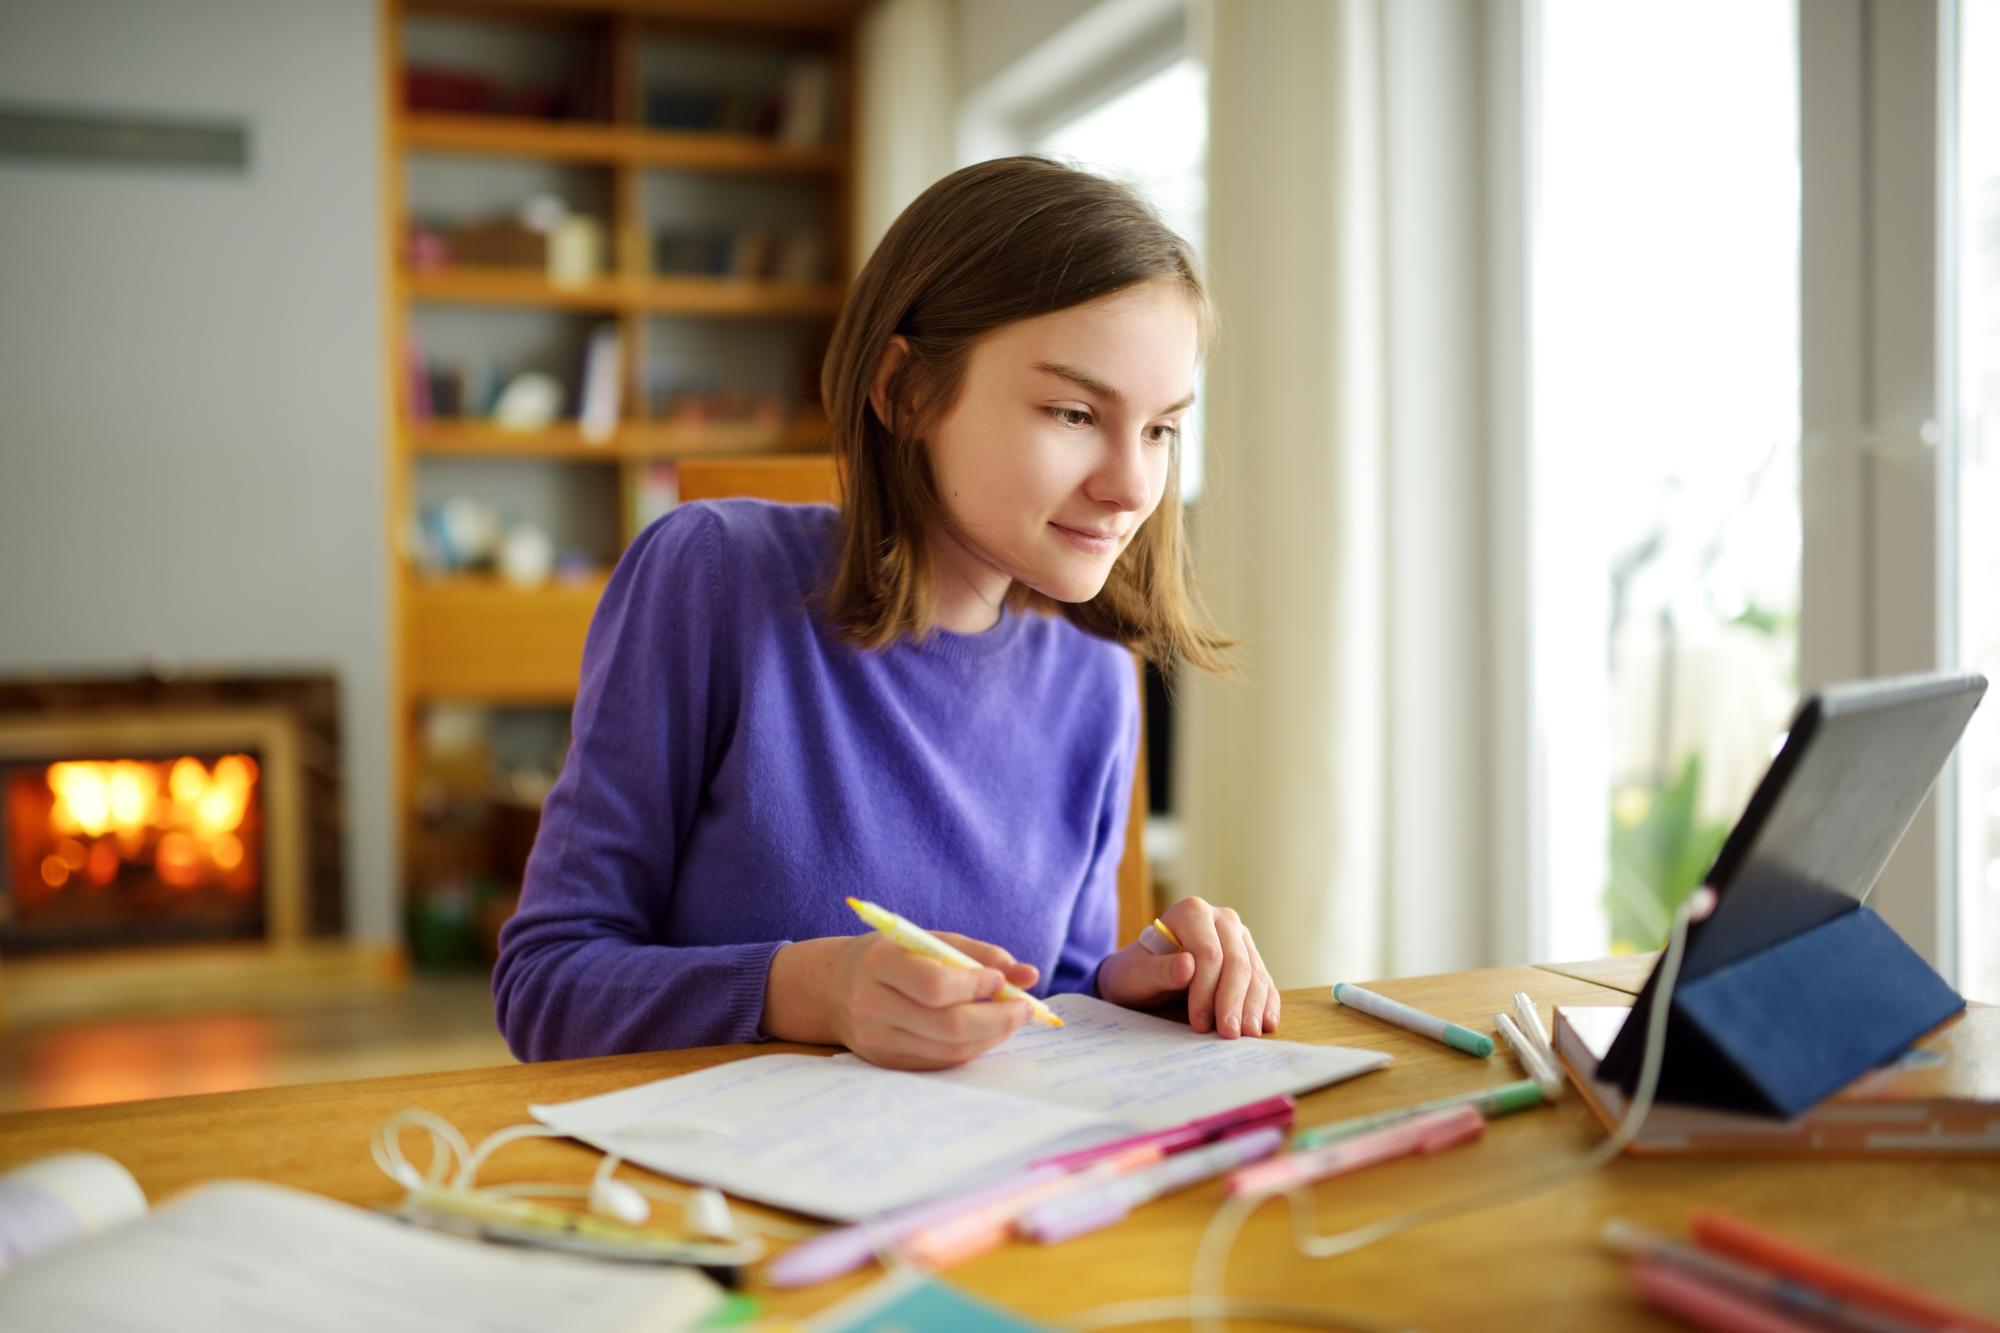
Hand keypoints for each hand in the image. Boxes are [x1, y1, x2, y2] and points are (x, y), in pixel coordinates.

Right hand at [825, 931, 1041, 1070]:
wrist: (832, 987)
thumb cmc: (891, 956)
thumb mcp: (926, 940)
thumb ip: (978, 953)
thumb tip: (1030, 975)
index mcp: (880, 963)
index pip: (934, 984)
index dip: (975, 985)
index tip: (1002, 979)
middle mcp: (872, 1005)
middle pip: (947, 1025)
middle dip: (997, 1019)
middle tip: (1026, 1008)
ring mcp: (877, 1041)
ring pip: (949, 1051)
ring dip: (991, 1036)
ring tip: (1010, 1019)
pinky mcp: (886, 1063)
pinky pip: (940, 1064)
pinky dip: (972, 1049)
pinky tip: (985, 1033)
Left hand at [1095, 896, 1279, 1037]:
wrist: (1143, 975)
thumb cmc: (1137, 973)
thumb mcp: (1137, 974)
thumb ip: (1159, 970)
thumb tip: (1188, 965)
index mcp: (1191, 912)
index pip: (1208, 953)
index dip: (1206, 990)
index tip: (1199, 1023)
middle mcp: (1221, 918)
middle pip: (1236, 962)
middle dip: (1233, 1001)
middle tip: (1229, 1034)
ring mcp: (1239, 937)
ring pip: (1254, 972)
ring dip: (1253, 1006)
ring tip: (1248, 1034)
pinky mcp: (1250, 956)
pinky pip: (1264, 980)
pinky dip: (1266, 1003)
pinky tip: (1266, 1023)